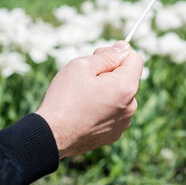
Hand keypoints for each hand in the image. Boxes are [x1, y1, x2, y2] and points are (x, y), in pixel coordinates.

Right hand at [36, 41, 142, 158]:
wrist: (50, 136)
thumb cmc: (64, 99)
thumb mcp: (83, 65)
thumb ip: (108, 55)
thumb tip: (124, 48)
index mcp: (126, 87)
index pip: (135, 59)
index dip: (118, 53)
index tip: (100, 56)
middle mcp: (131, 106)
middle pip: (128, 78)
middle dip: (111, 72)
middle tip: (86, 76)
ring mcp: (123, 122)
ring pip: (120, 96)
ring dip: (107, 90)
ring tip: (83, 96)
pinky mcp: (114, 134)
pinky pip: (114, 112)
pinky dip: (104, 108)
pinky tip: (84, 111)